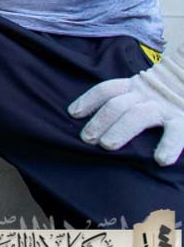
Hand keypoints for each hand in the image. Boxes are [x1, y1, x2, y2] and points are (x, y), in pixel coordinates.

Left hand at [69, 50, 183, 165]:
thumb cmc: (164, 93)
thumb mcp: (144, 89)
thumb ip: (125, 99)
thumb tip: (85, 115)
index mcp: (135, 86)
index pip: (107, 89)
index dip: (89, 99)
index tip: (73, 113)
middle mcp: (147, 95)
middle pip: (117, 104)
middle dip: (100, 121)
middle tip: (87, 138)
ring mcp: (164, 107)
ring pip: (139, 116)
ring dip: (121, 130)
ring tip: (107, 146)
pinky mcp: (183, 119)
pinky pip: (176, 132)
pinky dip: (169, 145)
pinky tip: (161, 159)